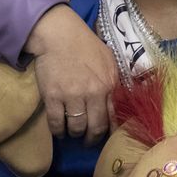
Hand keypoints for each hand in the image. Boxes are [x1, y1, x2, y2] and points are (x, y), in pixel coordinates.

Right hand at [26, 5, 118, 142]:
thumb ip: (116, 80)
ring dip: (75, 134)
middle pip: (95, 127)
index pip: (114, 117)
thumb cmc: (86, 45)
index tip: (107, 138)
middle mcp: (93, 93)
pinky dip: (58, 131)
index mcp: (109, 84)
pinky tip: (59, 131)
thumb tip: (124, 98)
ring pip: (76, 128)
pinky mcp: (52, 97)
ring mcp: (71, 96)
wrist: (59, 35)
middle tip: (88, 141)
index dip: (111, 131)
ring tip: (73, 133)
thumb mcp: (109, 60)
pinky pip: (56, 124)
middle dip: (92, 138)